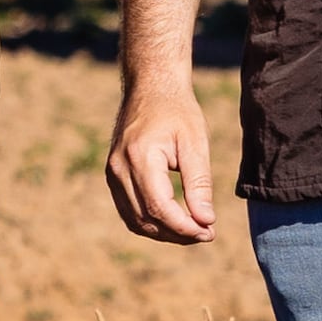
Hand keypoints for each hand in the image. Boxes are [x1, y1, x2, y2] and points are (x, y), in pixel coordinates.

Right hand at [105, 77, 218, 243]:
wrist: (151, 86)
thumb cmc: (177, 111)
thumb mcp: (195, 143)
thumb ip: (199, 184)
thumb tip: (206, 222)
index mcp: (140, 158)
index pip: (160, 208)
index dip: (185, 227)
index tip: (209, 232)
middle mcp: (119, 168)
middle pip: (146, 219)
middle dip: (177, 234)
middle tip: (207, 233)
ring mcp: (112, 173)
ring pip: (135, 221)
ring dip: (164, 232)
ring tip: (193, 230)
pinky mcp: (113, 175)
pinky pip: (129, 211)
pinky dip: (151, 222)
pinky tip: (174, 220)